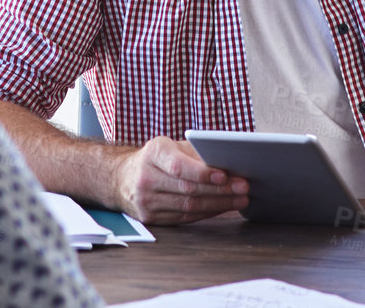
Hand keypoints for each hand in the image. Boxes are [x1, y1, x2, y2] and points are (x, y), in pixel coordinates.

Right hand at [111, 136, 249, 224]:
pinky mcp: (150, 218)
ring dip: (218, 204)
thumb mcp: (171, 145)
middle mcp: (146, 178)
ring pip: (188, 206)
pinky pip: (184, 217)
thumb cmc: (156, 158)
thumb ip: (196, 151)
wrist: (121, 178)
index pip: (179, 166)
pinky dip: (206, 213)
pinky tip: (222, 207)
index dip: (203, 172)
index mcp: (153, 154)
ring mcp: (146, 201)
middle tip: (243, 188)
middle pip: (188, 189)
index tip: (225, 174)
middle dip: (220, 190)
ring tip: (240, 199)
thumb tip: (229, 158)